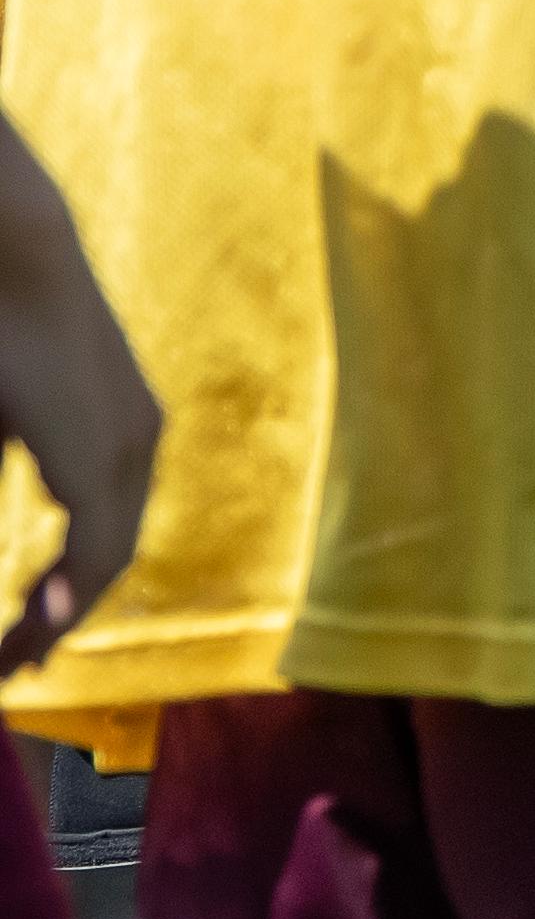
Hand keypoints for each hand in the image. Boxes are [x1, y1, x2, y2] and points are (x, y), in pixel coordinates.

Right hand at [0, 246, 158, 669]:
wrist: (12, 253)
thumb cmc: (1, 333)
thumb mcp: (4, 421)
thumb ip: (7, 459)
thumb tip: (23, 504)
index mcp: (117, 427)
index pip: (103, 527)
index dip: (66, 586)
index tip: (30, 632)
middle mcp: (136, 437)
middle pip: (110, 550)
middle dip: (62, 613)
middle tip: (19, 666)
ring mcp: (127, 440)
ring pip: (106, 553)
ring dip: (60, 611)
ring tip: (17, 659)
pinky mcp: (103, 445)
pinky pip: (96, 538)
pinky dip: (70, 586)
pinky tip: (40, 621)